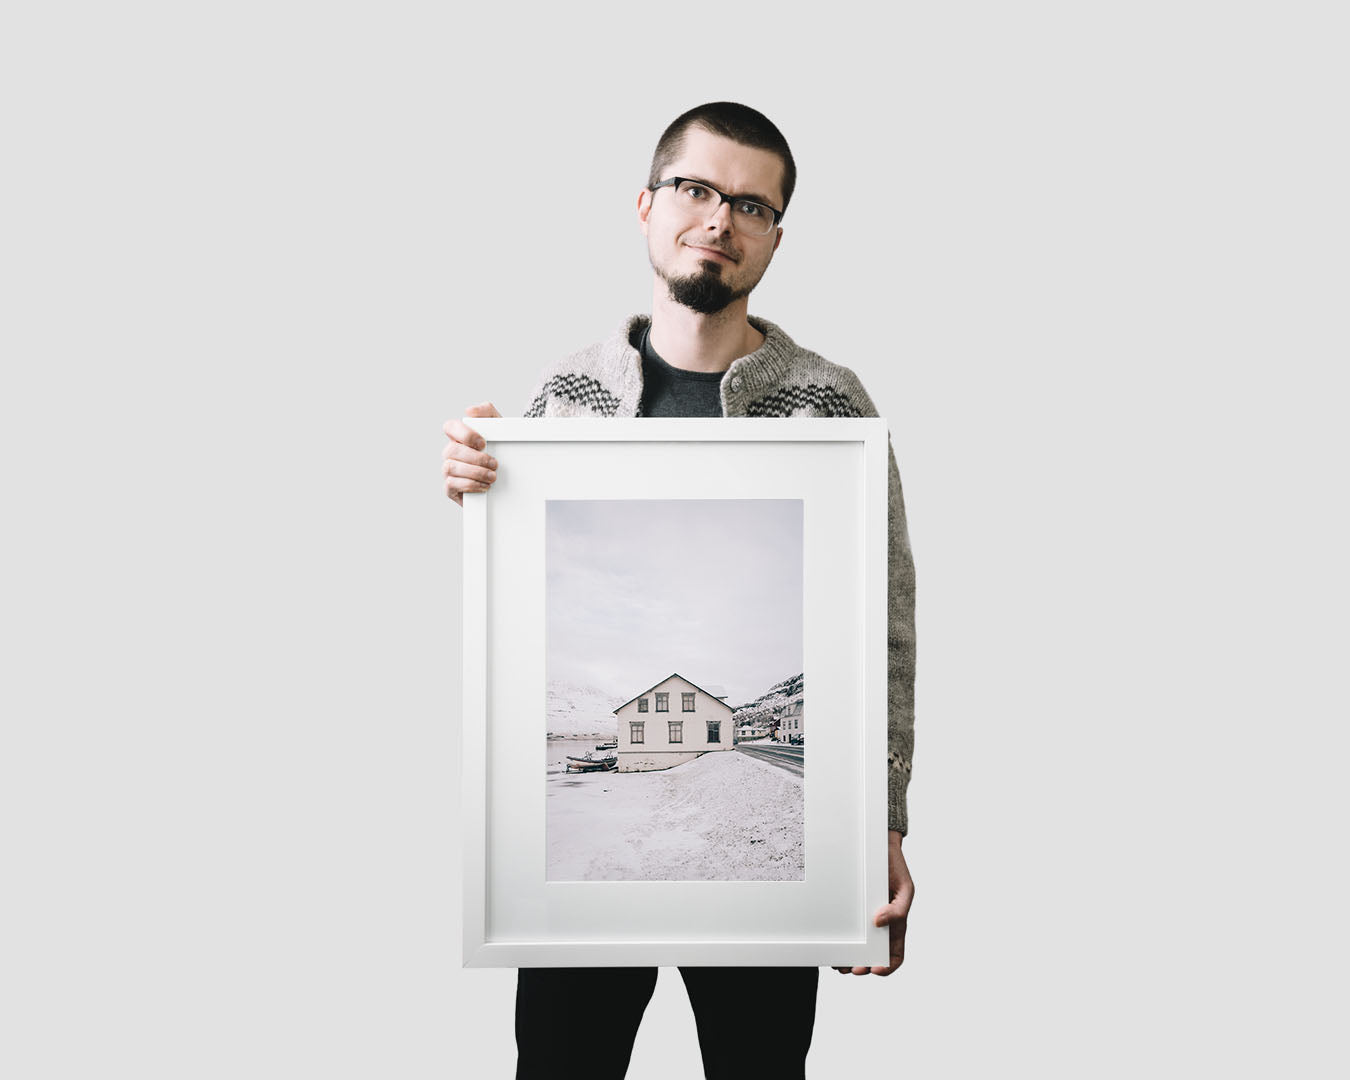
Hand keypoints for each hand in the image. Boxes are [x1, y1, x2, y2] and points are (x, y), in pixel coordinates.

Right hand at [442, 402, 500, 505]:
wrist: (511, 479)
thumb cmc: (500, 450)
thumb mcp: (500, 429)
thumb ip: (487, 412)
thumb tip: (470, 410)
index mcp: (460, 436)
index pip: (450, 427)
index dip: (464, 434)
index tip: (482, 443)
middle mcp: (451, 452)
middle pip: (451, 450)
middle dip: (475, 458)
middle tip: (494, 463)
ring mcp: (448, 470)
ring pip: (450, 467)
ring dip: (474, 472)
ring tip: (492, 476)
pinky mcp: (450, 488)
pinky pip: (451, 484)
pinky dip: (470, 485)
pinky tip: (484, 486)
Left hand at [835, 830, 912, 976]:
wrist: (879, 845)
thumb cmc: (895, 867)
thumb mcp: (905, 888)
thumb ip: (897, 910)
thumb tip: (879, 923)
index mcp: (896, 924)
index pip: (894, 954)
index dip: (887, 966)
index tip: (875, 969)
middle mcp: (879, 925)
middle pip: (871, 955)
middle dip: (861, 966)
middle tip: (849, 968)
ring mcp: (864, 917)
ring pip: (856, 946)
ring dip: (848, 958)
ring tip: (837, 962)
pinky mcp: (851, 909)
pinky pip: (845, 928)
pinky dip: (840, 940)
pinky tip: (832, 942)